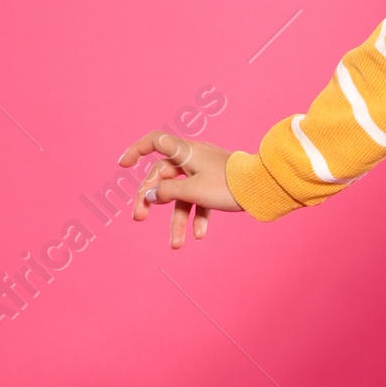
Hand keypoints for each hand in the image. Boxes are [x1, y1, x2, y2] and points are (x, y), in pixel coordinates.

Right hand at [119, 129, 243, 247]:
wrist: (263, 187)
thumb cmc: (227, 184)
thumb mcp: (192, 190)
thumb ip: (166, 192)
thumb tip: (149, 195)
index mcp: (185, 151)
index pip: (154, 142)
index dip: (136, 150)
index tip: (122, 165)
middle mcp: (193, 158)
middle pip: (162, 177)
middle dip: (151, 199)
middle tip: (139, 218)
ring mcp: (204, 172)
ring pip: (182, 195)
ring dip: (177, 219)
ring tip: (176, 245)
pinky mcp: (216, 184)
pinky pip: (200, 200)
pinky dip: (198, 216)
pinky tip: (200, 235)